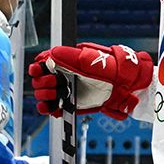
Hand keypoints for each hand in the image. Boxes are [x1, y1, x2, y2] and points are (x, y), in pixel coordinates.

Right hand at [28, 44, 152, 118]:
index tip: (37, 70)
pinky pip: (55, 109)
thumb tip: (52, 54)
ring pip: (45, 95)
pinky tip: (52, 108)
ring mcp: (68, 91)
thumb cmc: (111, 67)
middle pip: (40, 81)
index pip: (43, 64)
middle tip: (54, 84)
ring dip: (45, 96)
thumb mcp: (90, 58)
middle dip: (43, 83)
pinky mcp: (72, 105)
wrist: (126, 84)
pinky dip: (50, 110)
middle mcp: (64, 77)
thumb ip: (70, 56)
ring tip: (55, 95)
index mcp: (66, 63)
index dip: (37, 67)